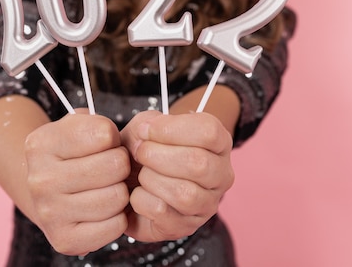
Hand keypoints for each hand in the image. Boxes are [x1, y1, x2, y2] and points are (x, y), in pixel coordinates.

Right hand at [24, 110, 129, 255]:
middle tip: (110, 167)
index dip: (112, 137)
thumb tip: (112, 136)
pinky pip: (115, 226)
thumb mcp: (76, 125)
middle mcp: (40, 179)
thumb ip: (96, 122)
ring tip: (106, 187)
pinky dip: (117, 217)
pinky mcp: (64, 240)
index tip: (103, 144)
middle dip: (120, 164)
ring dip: (120, 191)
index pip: (104, 133)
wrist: (46, 192)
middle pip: (114, 165)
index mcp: (40, 144)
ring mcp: (49, 212)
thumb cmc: (70, 154)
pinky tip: (103, 209)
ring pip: (117, 197)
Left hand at [121, 111, 233, 241]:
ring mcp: (207, 204)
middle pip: (198, 163)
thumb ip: (149, 123)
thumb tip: (147, 134)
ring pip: (184, 193)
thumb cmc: (145, 148)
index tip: (146, 131)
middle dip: (157, 155)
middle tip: (139, 152)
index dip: (171, 129)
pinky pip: (163, 213)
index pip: (208, 132)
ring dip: (150, 178)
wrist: (130, 178)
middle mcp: (221, 175)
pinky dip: (141, 200)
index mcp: (218, 144)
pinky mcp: (186, 227)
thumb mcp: (146, 125)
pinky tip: (140, 193)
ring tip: (141, 173)